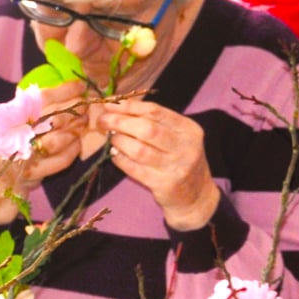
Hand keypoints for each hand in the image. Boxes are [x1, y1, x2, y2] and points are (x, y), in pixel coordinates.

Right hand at [0, 80, 87, 224]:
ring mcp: (26, 153)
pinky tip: (77, 144)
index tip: (81, 86)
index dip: (65, 90)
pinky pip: (61, 160)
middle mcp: (18, 132)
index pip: (43, 97)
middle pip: (54, 118)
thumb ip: (34, 106)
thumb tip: (68, 91)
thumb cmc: (9, 142)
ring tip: (83, 124)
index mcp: (13, 115)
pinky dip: (72, 150)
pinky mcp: (34, 171)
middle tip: (86, 107)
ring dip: (75, 131)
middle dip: (75, 111)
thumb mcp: (16, 119)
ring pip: (59, 140)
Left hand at [93, 98, 218, 228]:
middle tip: (103, 121)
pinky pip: (135, 169)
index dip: (129, 106)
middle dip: (120, 122)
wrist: (196, 196)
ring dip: (119, 141)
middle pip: (147, 129)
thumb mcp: (176, 137)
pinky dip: (120, 159)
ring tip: (111, 138)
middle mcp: (185, 147)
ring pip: (139, 150)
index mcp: (188, 129)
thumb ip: (152, 122)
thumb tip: (116, 108)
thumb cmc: (179, 160)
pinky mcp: (164, 185)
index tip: (109, 103)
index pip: (155, 111)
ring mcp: (176, 167)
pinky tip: (115, 154)